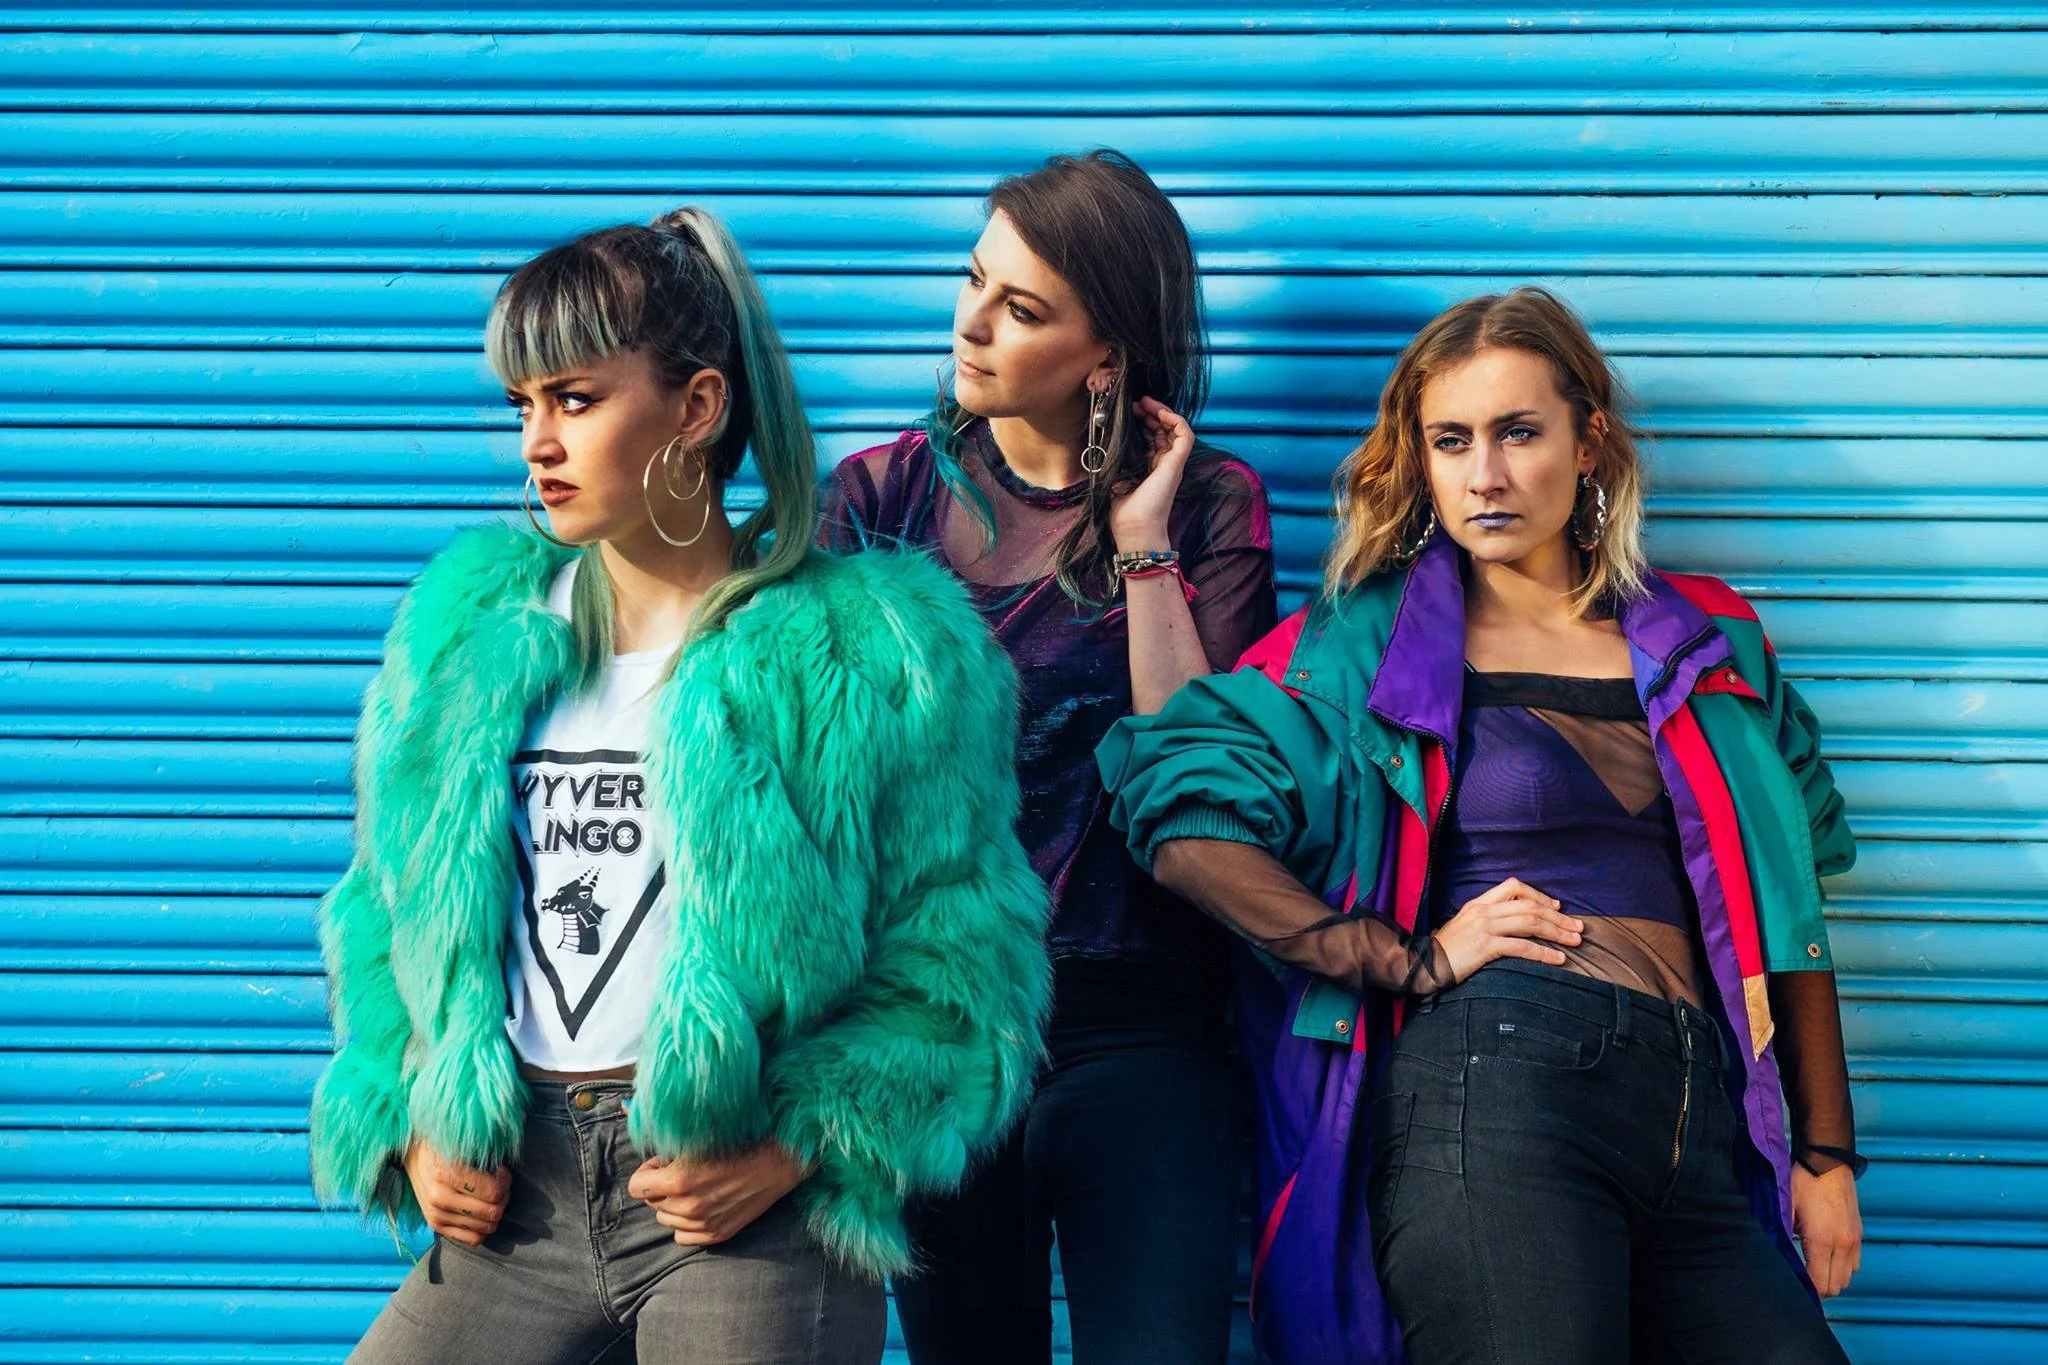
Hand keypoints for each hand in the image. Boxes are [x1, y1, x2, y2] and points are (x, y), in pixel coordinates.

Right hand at [403, 1139, 510, 1246]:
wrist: (414, 1153)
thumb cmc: (445, 1145)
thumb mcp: (463, 1142)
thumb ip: (485, 1156)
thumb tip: (506, 1172)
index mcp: (446, 1174)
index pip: (493, 1192)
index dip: (505, 1181)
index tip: (500, 1171)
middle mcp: (439, 1198)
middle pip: (493, 1212)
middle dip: (503, 1197)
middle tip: (498, 1184)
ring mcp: (437, 1215)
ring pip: (487, 1228)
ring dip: (494, 1212)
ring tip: (488, 1196)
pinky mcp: (436, 1226)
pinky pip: (474, 1239)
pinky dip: (482, 1228)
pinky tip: (480, 1211)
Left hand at [628, 1143, 809, 1246]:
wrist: (779, 1160)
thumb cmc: (739, 1142)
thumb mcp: (698, 1138)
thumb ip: (666, 1148)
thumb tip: (639, 1138)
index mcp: (679, 1181)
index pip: (636, 1187)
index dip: (648, 1171)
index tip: (664, 1163)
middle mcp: (688, 1207)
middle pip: (651, 1202)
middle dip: (662, 1186)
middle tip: (683, 1171)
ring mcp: (703, 1224)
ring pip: (666, 1219)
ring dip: (674, 1204)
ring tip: (696, 1187)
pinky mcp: (717, 1234)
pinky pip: (682, 1236)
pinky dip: (686, 1223)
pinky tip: (703, 1205)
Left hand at [1109, 396, 1196, 550]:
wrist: (1134, 527)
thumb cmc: (1123, 508)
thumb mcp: (1115, 474)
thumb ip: (1116, 457)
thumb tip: (1106, 437)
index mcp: (1150, 466)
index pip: (1153, 436)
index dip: (1143, 420)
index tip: (1129, 411)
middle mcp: (1164, 463)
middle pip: (1164, 429)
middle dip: (1151, 412)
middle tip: (1136, 404)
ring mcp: (1172, 462)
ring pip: (1176, 428)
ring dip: (1162, 411)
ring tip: (1145, 403)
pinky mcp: (1177, 463)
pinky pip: (1185, 434)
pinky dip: (1175, 419)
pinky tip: (1159, 412)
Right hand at [1432, 878, 1583, 984]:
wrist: (1423, 965)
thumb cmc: (1447, 950)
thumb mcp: (1465, 926)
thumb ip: (1487, 920)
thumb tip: (1514, 926)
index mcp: (1479, 903)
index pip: (1514, 887)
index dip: (1540, 896)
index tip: (1557, 909)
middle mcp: (1483, 910)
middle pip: (1530, 907)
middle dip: (1559, 918)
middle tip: (1578, 928)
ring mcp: (1484, 927)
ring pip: (1530, 923)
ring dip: (1557, 933)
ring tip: (1575, 942)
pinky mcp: (1485, 946)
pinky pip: (1522, 947)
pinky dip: (1543, 952)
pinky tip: (1557, 959)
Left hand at [1792, 1163, 1862, 1297]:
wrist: (1828, 1160)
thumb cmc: (1803, 1181)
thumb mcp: (1784, 1206)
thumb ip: (1782, 1233)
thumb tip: (1775, 1255)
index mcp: (1822, 1240)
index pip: (1820, 1284)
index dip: (1806, 1291)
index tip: (1792, 1287)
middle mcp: (1843, 1244)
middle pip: (1835, 1287)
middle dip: (1818, 1288)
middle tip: (1799, 1280)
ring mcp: (1854, 1240)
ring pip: (1847, 1278)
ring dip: (1831, 1279)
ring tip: (1811, 1269)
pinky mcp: (1859, 1234)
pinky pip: (1855, 1265)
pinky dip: (1842, 1268)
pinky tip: (1825, 1257)